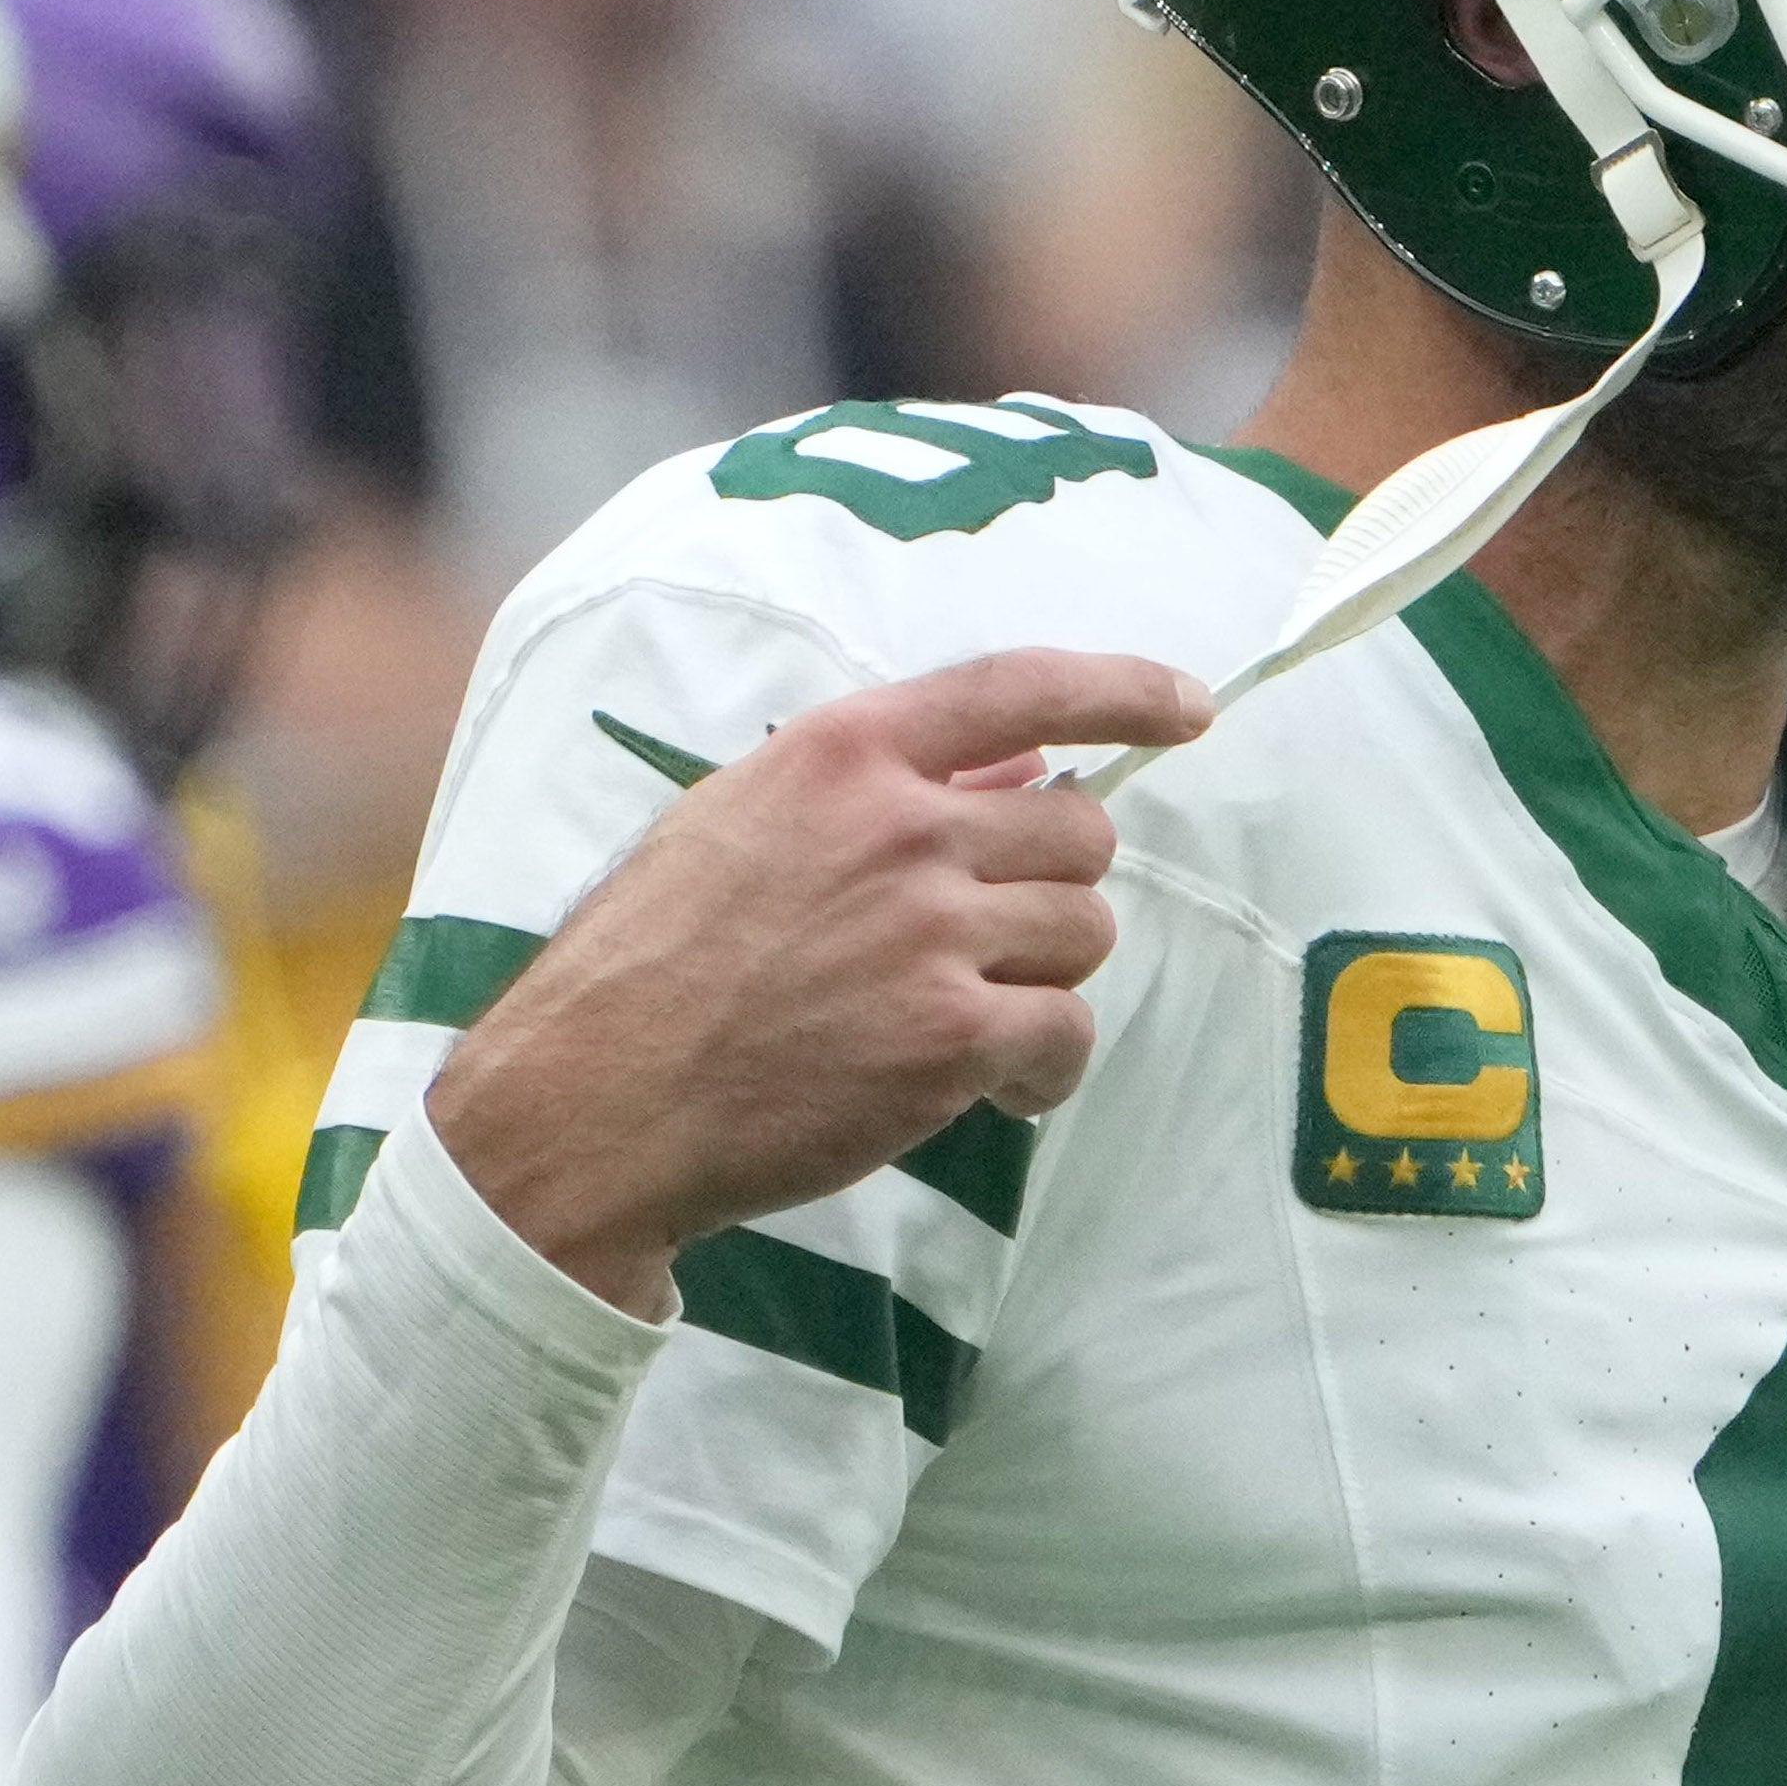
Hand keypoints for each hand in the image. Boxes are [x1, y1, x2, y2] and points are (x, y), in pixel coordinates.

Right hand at [417, 650, 1212, 1312]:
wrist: (598, 1098)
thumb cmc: (653, 964)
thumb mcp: (739, 823)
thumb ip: (870, 787)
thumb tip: (1011, 769)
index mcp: (843, 752)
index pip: (1020, 686)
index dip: (1125, 688)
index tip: (1188, 708)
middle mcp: (899, 825)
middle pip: (1078, 830)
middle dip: (1054, 887)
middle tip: (987, 942)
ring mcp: (930, 931)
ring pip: (1084, 933)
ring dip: (1047, 978)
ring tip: (971, 1017)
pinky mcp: (948, 1037)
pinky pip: (1066, 1033)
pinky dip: (1045, 1068)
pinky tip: (994, 1088)